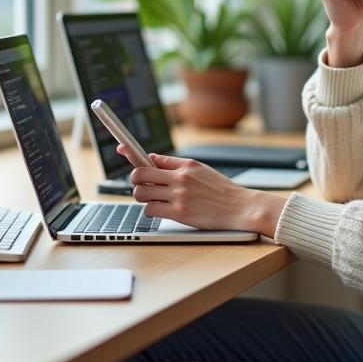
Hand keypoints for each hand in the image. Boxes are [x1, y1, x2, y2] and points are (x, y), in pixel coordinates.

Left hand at [118, 146, 287, 237]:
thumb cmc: (221, 190)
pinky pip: (151, 209)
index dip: (132, 152)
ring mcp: (178, 196)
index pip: (151, 157)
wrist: (240, 208)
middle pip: (139, 174)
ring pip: (142, 193)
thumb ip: (175, 164)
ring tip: (155, 198)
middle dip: (137, 181)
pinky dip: (152, 210)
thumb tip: (152, 158)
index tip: (121, 148)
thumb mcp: (201, 169)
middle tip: (145, 186)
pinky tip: (162, 209)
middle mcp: (180, 178)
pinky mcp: (179, 213)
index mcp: (185, 165)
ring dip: (143, 197)